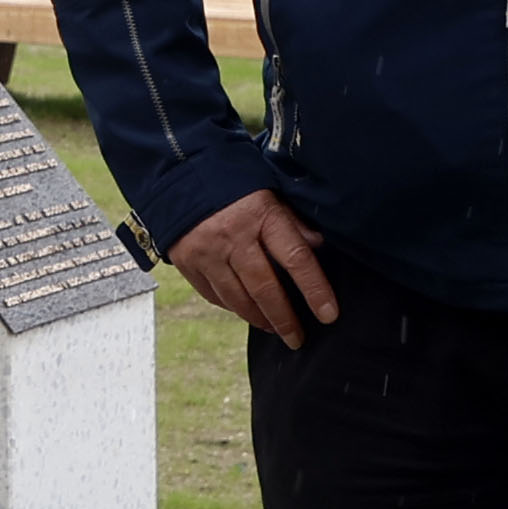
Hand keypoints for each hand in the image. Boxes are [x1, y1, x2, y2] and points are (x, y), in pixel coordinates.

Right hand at [168, 189, 341, 345]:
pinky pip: (213, 294)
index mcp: (260, 214)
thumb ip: (290, 220)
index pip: (295, 258)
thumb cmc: (233, 181)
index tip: (329, 315)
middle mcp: (233, 236)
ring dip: (259, 318)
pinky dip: (232, 307)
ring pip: (238, 298)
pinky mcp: (186, 260)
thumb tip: (318, 245)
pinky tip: (245, 311)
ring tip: (274, 329)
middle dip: (285, 319)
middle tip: (298, 339)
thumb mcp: (268, 190)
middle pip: (265, 288)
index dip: (315, 290)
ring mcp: (206, 251)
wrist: (178, 169)